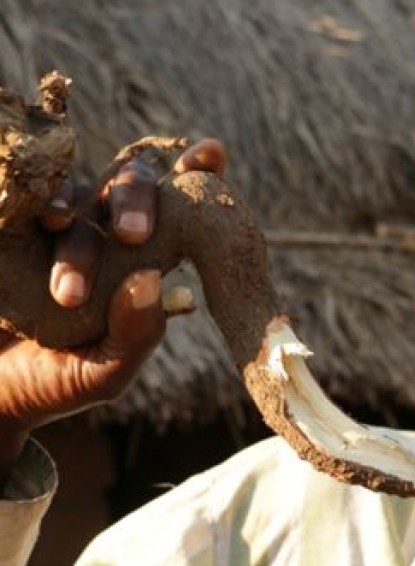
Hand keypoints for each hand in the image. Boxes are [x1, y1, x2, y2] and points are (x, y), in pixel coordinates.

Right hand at [0, 139, 226, 483]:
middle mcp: (104, 232)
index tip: (211, 153)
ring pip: (77, 198)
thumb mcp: (105, 372)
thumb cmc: (58, 380)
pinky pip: (24, 199)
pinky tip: (46, 221)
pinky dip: (38, 203)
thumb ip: (136, 336)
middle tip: (133, 235)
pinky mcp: (12, 228)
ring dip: (80, 227)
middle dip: (136, 203)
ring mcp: (56, 227)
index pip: (178, 206)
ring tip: (68, 285)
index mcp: (144, 259)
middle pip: (130, 186)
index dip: (196, 173)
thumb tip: (151, 282)